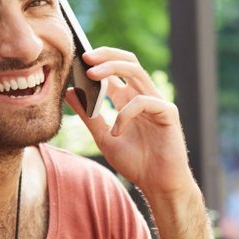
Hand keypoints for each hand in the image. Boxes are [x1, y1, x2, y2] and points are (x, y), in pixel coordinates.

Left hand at [65, 48, 192, 197]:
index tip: (77, 60)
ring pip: (136, 71)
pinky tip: (117, 132)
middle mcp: (142, 96)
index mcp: (128, 100)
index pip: (114, 71)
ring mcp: (157, 102)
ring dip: (112, 68)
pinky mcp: (168, 112)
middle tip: (85, 57)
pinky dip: (125, 114)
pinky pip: (144, 101)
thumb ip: (89, 115)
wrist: (158, 184)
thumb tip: (70, 92)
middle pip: (127, 62)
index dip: (97, 62)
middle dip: (106, 55)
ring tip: (91, 74)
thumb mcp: (103, 137)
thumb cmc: (136, 162)